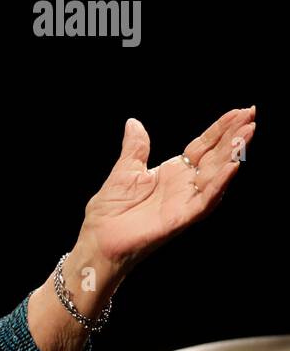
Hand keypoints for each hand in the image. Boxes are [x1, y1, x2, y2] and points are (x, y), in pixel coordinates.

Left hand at [79, 106, 255, 275]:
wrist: (99, 238)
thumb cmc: (111, 210)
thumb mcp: (124, 170)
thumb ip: (136, 148)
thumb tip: (134, 123)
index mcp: (174, 172)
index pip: (203, 146)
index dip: (220, 130)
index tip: (239, 112)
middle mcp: (185, 185)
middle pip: (216, 157)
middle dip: (234, 137)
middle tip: (252, 116)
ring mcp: (186, 201)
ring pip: (217, 176)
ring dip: (233, 156)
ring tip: (247, 134)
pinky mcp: (182, 217)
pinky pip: (205, 200)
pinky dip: (219, 183)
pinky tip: (232, 167)